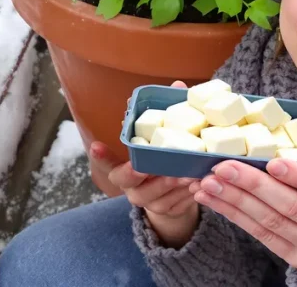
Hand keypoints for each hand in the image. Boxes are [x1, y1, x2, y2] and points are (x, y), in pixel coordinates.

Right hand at [91, 81, 197, 246]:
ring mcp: (150, 203)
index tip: (97, 145)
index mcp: (123, 170)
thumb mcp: (159, 141)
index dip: (101, 156)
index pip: (107, 164)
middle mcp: (132, 188)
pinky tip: (200, 184)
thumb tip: (178, 86)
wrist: (171, 196)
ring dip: (175, 185)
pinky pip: (179, 204)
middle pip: (134, 183)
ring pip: (160, 196)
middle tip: (160, 168)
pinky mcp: (169, 211)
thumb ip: (166, 115)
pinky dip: (189, 194)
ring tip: (189, 175)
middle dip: (148, 175)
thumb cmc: (161, 161)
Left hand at [190, 135, 296, 285]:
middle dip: (254, 185)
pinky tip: (215, 200)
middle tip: (225, 166)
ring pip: (269, 222)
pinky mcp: (292, 257)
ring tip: (209, 181)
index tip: (273, 161)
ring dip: (235, 200)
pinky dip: (235, 216)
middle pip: (291, 207)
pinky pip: (260, 234)